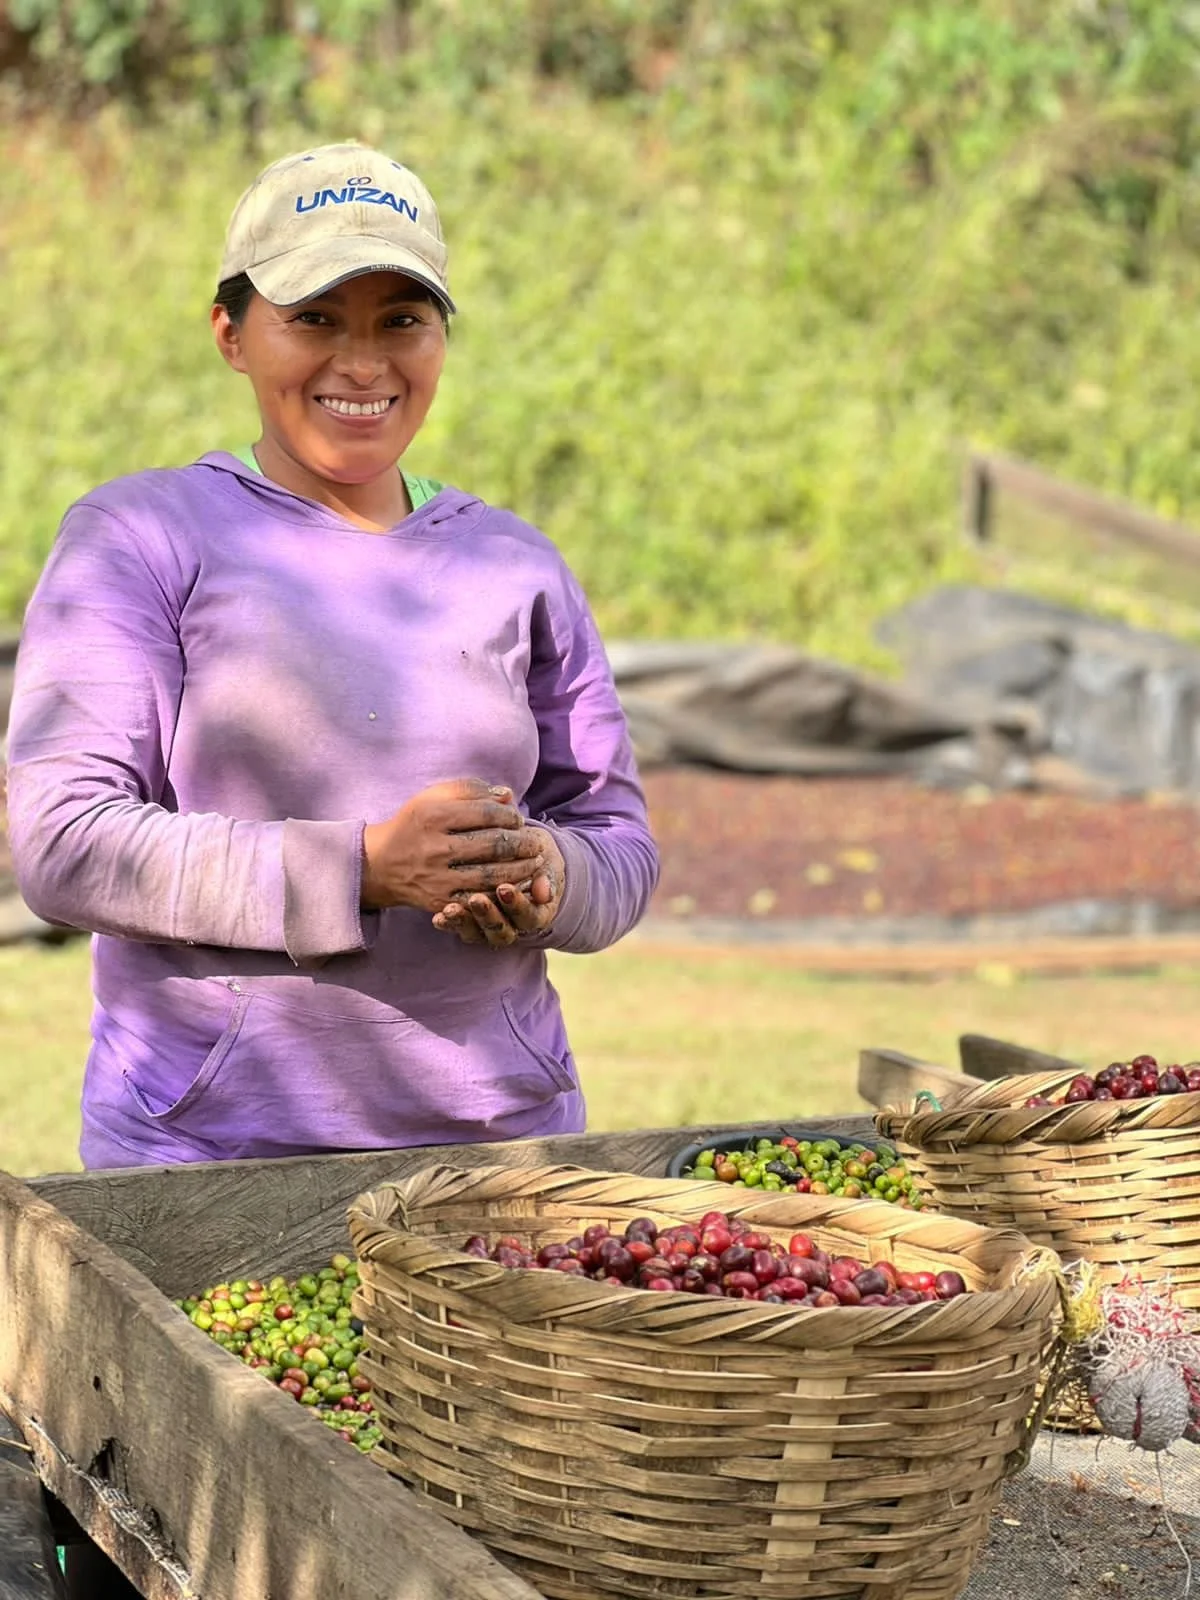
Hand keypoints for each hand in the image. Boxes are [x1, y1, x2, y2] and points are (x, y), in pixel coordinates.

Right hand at [360, 778, 544, 911]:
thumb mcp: (433, 797)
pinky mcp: (440, 901)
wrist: (380, 864)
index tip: (518, 819)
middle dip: (522, 843)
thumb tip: (507, 795)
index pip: (486, 813)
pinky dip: (504, 892)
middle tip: (536, 842)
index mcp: (433, 816)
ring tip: (535, 862)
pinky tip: (518, 884)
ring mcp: (438, 878)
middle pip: (493, 844)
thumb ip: (470, 789)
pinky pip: (480, 899)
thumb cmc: (414, 824)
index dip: (509, 816)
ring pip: (492, 874)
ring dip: (521, 869)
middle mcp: (435, 847)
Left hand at [432, 827, 564, 948]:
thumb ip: (547, 876)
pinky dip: (448, 923)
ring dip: (464, 922)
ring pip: (476, 933)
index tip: (504, 888)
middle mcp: (512, 926)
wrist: (519, 853)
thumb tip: (545, 892)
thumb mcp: (546, 861)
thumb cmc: (535, 855)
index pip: (527, 917)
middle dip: (488, 916)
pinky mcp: (468, 921)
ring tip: (451, 910)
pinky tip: (438, 916)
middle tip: (476, 899)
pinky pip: (458, 927)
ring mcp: (488, 926)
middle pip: (500, 932)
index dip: (516, 905)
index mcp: (535, 915)